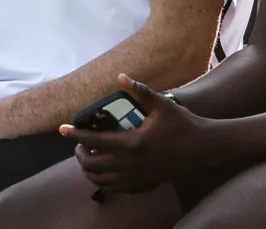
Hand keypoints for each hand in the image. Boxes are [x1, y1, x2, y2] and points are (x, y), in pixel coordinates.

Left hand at [62, 75, 213, 193]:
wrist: (204, 148)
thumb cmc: (183, 123)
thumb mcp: (162, 104)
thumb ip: (140, 91)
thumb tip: (121, 76)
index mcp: (132, 143)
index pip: (93, 142)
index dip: (75, 135)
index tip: (62, 129)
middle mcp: (131, 165)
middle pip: (92, 166)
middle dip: (79, 155)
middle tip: (78, 144)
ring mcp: (137, 178)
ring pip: (101, 181)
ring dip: (89, 170)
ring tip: (89, 157)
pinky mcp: (144, 184)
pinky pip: (117, 188)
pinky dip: (106, 180)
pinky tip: (108, 170)